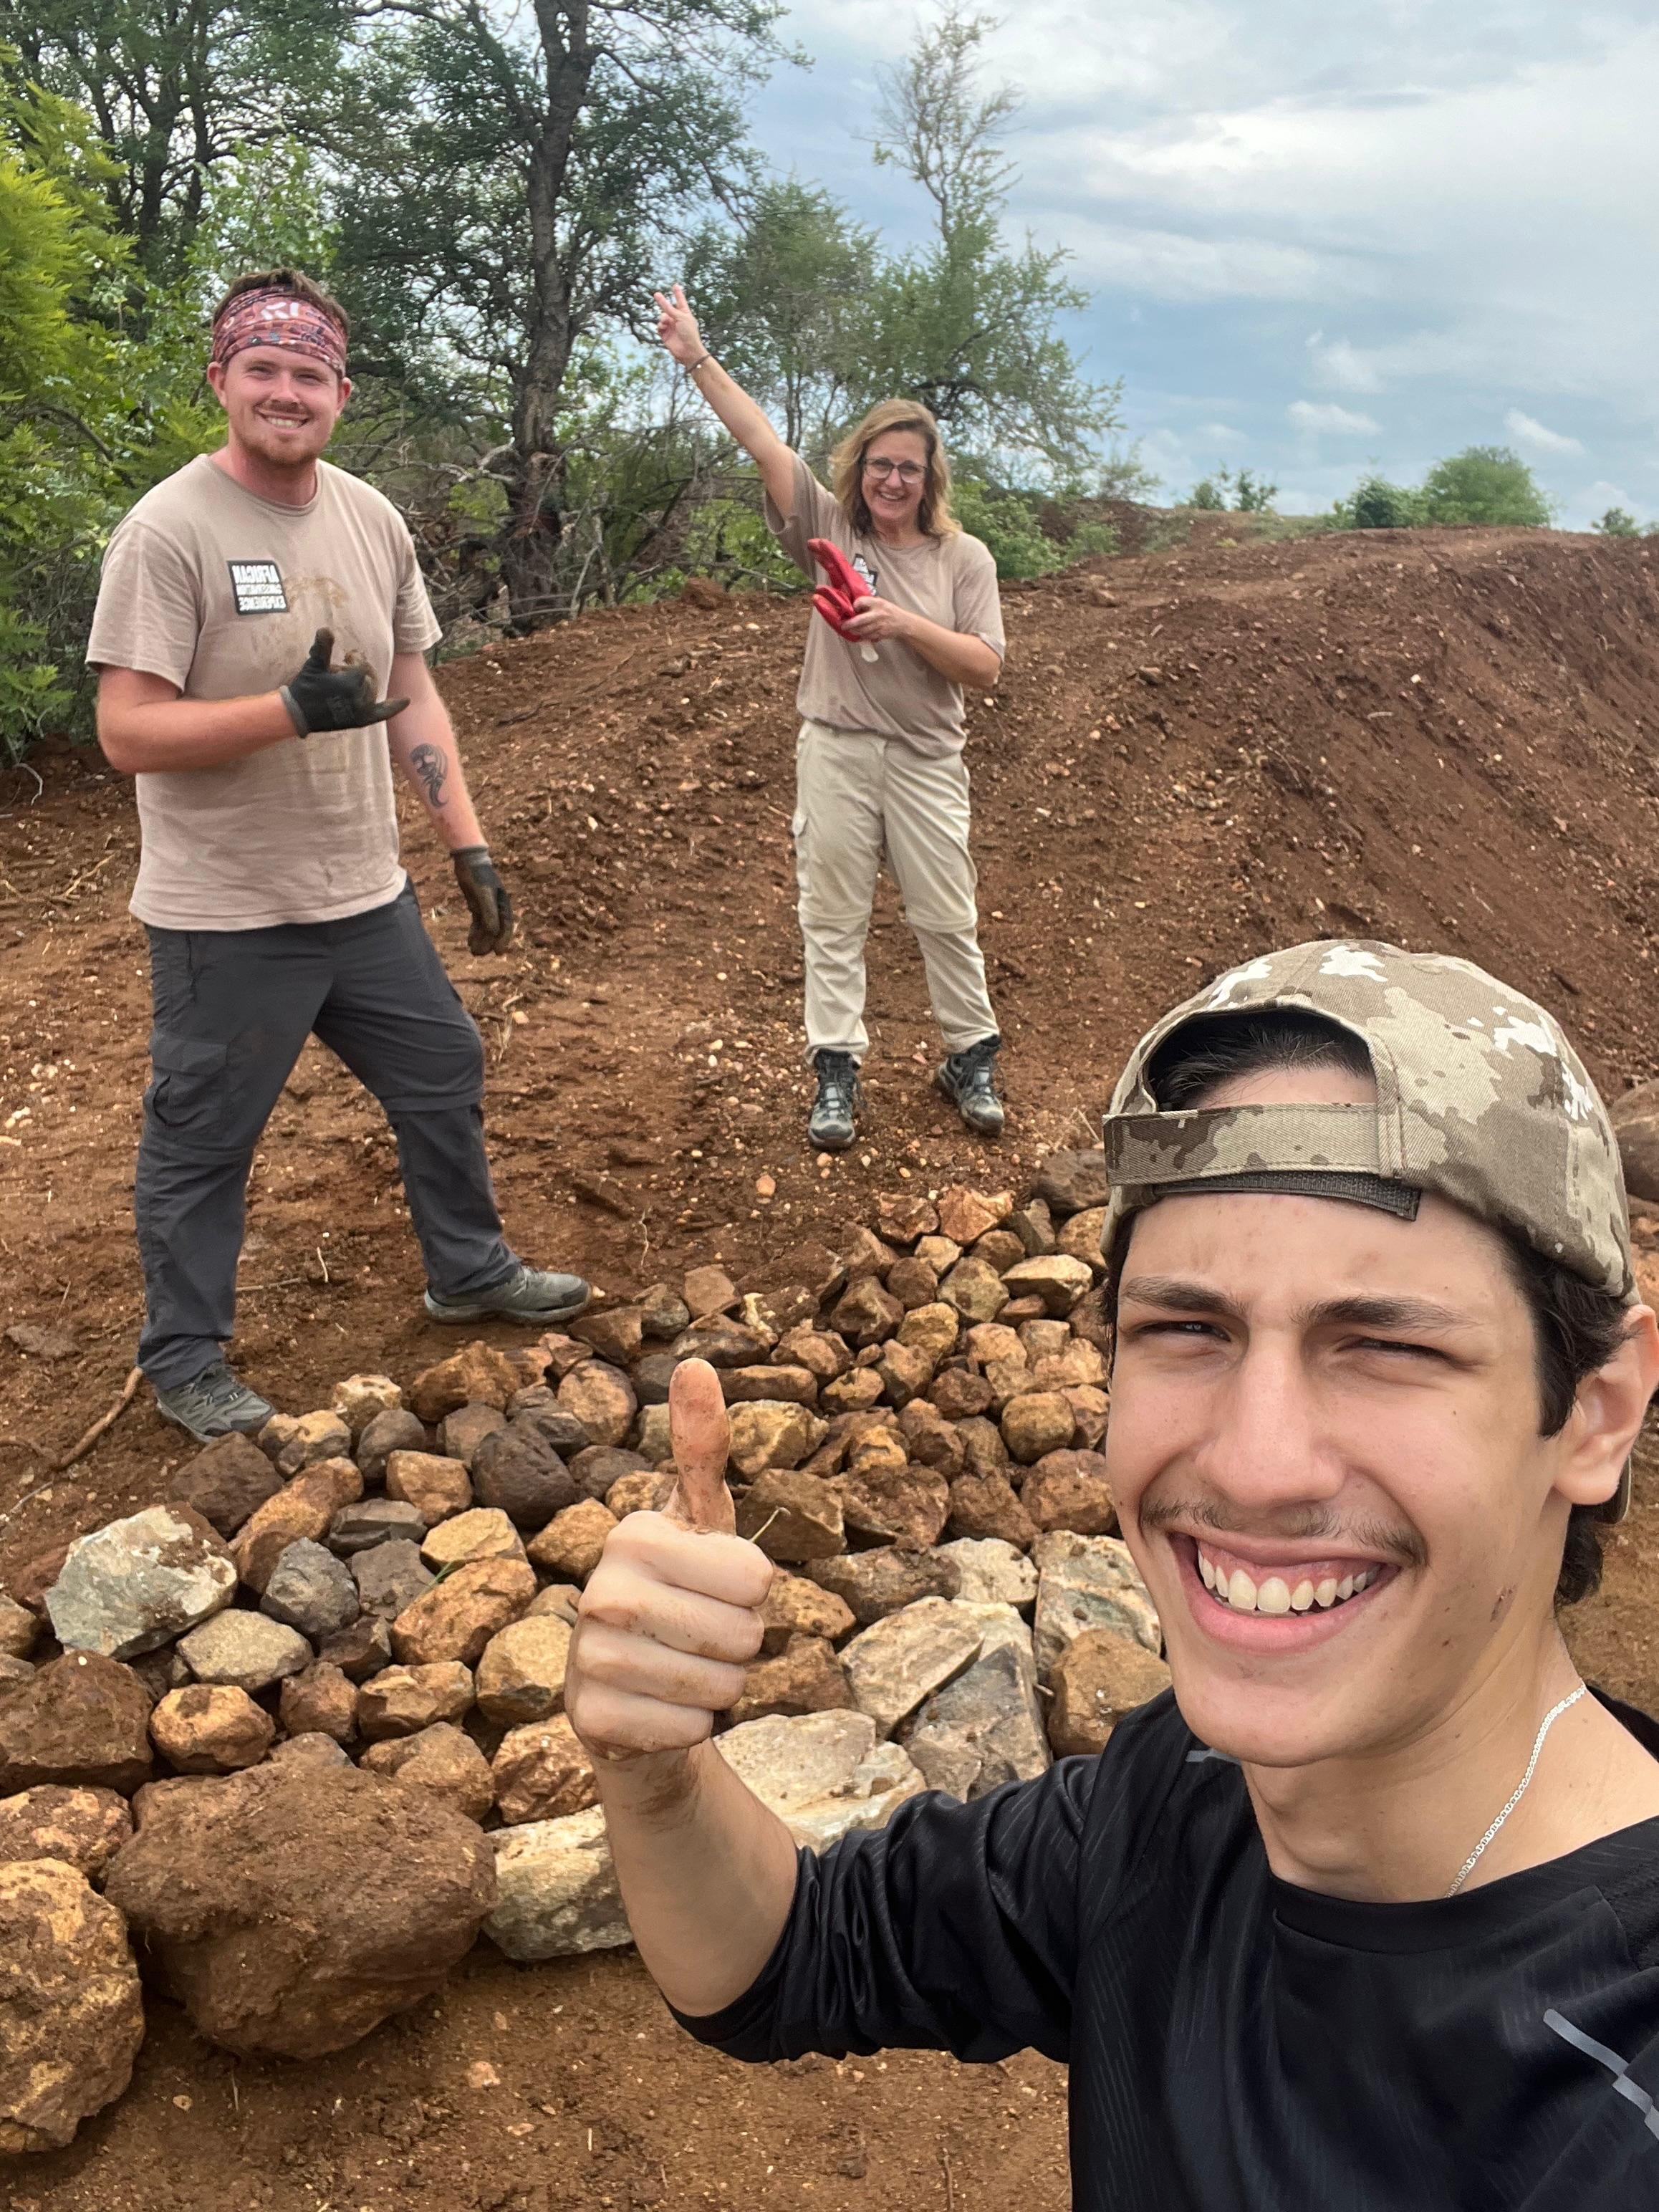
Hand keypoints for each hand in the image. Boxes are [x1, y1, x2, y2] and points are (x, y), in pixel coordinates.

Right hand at [280, 628, 407, 735]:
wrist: (299, 714)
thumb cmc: (306, 687)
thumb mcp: (314, 665)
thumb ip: (322, 647)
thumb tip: (326, 629)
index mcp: (350, 682)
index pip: (362, 665)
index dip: (355, 659)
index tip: (347, 656)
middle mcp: (359, 697)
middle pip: (369, 677)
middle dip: (360, 670)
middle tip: (347, 667)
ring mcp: (361, 710)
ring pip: (373, 691)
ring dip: (367, 683)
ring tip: (354, 680)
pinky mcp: (360, 721)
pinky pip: (382, 714)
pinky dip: (393, 707)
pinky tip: (407, 700)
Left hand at [452, 846, 512, 953]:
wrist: (468, 860)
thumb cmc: (478, 876)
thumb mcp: (483, 894)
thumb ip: (489, 913)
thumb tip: (494, 932)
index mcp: (503, 904)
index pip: (506, 926)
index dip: (503, 940)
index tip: (498, 953)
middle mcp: (497, 906)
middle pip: (495, 929)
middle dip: (489, 943)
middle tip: (479, 954)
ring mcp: (487, 906)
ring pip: (486, 928)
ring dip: (481, 940)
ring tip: (473, 951)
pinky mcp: (477, 905)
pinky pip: (477, 922)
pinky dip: (474, 933)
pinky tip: (470, 941)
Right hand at [565, 1359, 772, 1762]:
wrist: (631, 1691)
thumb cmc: (680, 1595)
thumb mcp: (701, 1521)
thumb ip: (703, 1448)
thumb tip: (695, 1362)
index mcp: (636, 1534)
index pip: (758, 1576)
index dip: (756, 1593)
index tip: (719, 1589)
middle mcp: (603, 1588)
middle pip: (745, 1635)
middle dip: (743, 1646)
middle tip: (705, 1639)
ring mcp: (589, 1655)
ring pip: (720, 1686)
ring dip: (719, 1689)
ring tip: (684, 1671)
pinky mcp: (590, 1717)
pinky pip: (689, 1730)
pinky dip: (692, 1728)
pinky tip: (662, 1709)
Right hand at [652, 282, 704, 366]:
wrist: (688, 351)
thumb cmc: (689, 333)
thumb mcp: (681, 317)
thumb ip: (670, 309)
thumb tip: (662, 302)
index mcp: (685, 313)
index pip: (680, 301)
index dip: (677, 293)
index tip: (675, 285)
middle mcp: (677, 319)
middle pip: (668, 308)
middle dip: (663, 302)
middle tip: (656, 294)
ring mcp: (671, 327)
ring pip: (662, 317)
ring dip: (662, 318)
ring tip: (666, 322)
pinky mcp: (666, 335)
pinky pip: (659, 327)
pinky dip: (660, 326)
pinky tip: (663, 328)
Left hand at [841, 596, 912, 643]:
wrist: (903, 623)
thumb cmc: (889, 611)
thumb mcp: (881, 602)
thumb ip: (869, 603)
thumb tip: (853, 606)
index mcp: (878, 603)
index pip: (861, 602)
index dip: (854, 605)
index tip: (851, 608)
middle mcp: (878, 614)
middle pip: (859, 620)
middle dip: (849, 624)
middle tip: (843, 625)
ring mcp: (879, 625)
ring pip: (862, 630)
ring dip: (854, 631)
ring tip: (849, 630)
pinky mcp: (880, 634)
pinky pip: (867, 636)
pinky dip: (861, 636)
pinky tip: (858, 634)